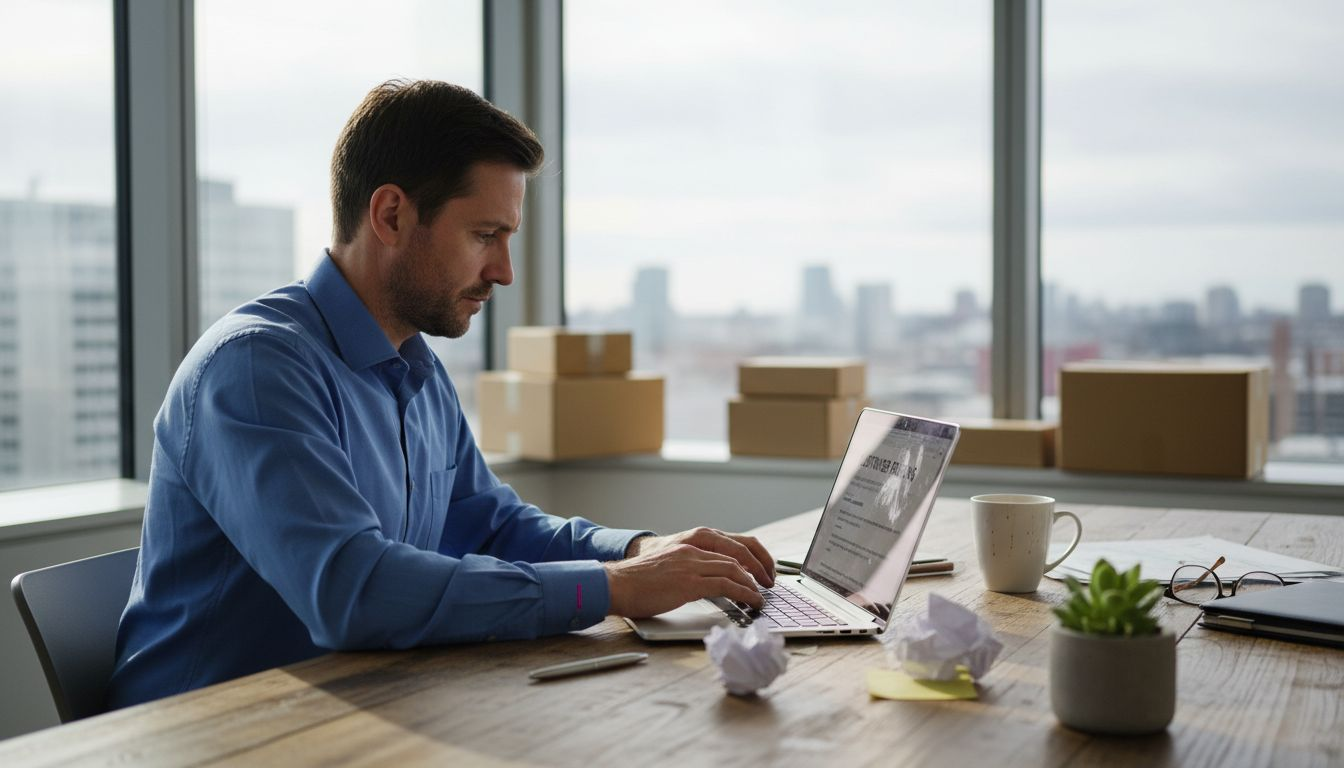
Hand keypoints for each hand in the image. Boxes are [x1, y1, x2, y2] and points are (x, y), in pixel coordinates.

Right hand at [605, 543, 765, 617]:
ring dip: (753, 584)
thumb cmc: (638, 581)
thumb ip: (690, 569)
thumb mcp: (669, 567)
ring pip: (734, 569)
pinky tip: (751, 602)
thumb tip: (710, 584)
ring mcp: (691, 564)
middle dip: (758, 569)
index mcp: (690, 543)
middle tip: (768, 584)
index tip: (761, 570)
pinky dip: (744, 593)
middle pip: (738, 553)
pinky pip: (726, 585)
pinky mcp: (688, 582)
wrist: (616, 584)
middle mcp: (693, 549)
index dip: (751, 557)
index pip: (731, 544)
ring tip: (761, 597)